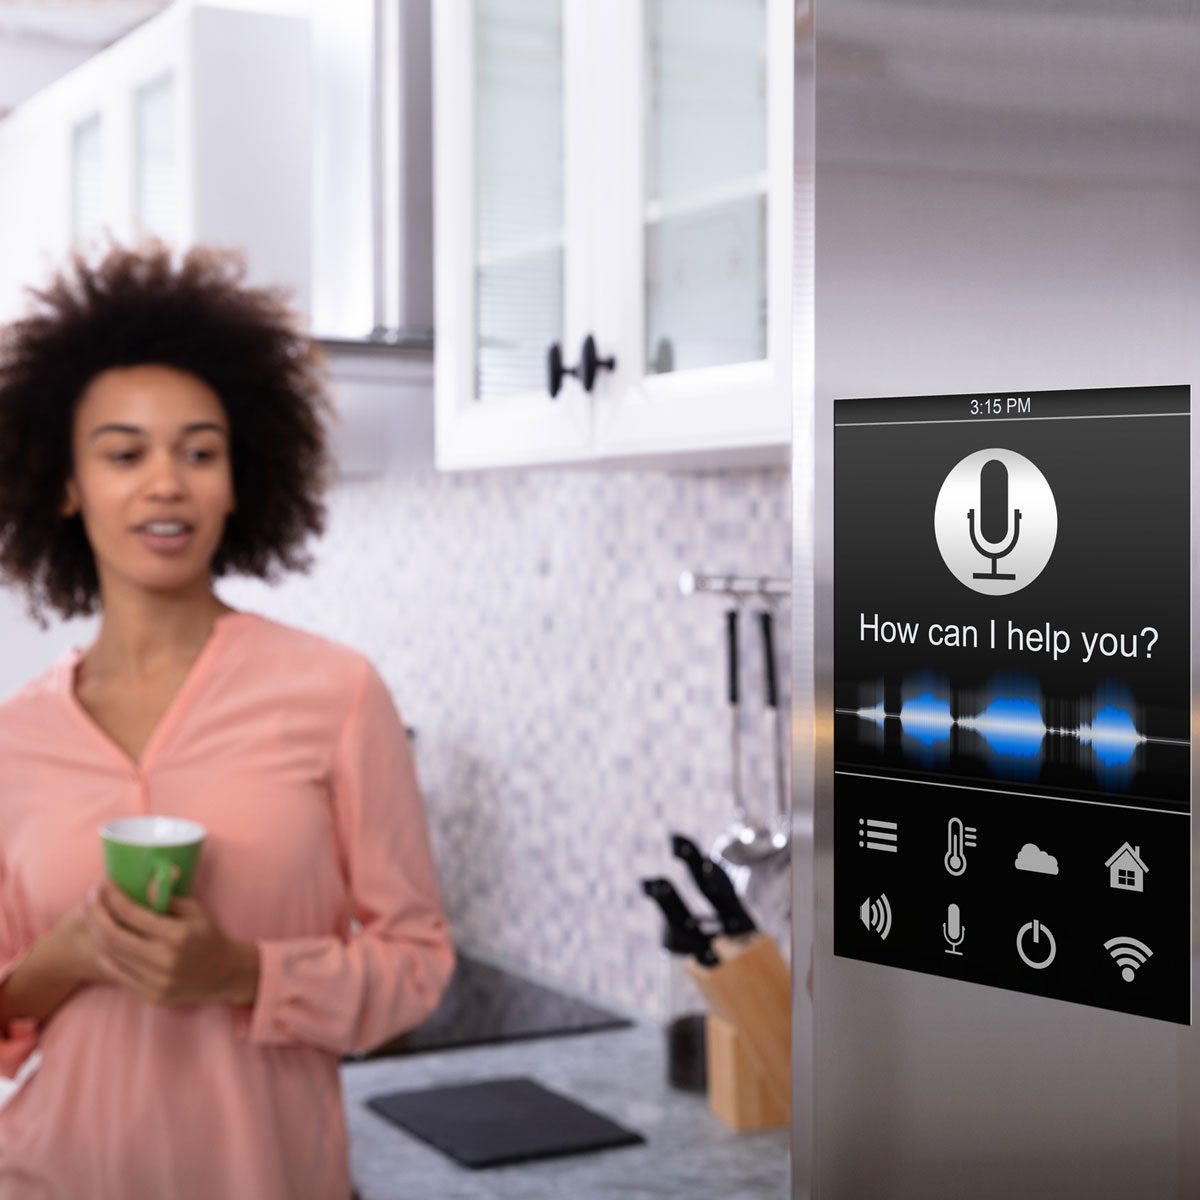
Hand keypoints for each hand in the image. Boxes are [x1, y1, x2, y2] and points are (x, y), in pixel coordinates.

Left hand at [81, 879, 258, 1008]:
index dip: (113, 898)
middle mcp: (165, 960)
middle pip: (114, 936)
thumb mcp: (196, 911)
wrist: (225, 974)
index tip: (102, 885)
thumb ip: (169, 898)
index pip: (133, 914)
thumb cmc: (209, 936)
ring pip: (112, 956)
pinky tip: (100, 940)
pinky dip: (105, 955)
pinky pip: (118, 974)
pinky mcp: (151, 995)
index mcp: (178, 936)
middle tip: (88, 898)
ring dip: (96, 933)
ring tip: (90, 916)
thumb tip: (146, 884)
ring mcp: (156, 981)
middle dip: (96, 914)